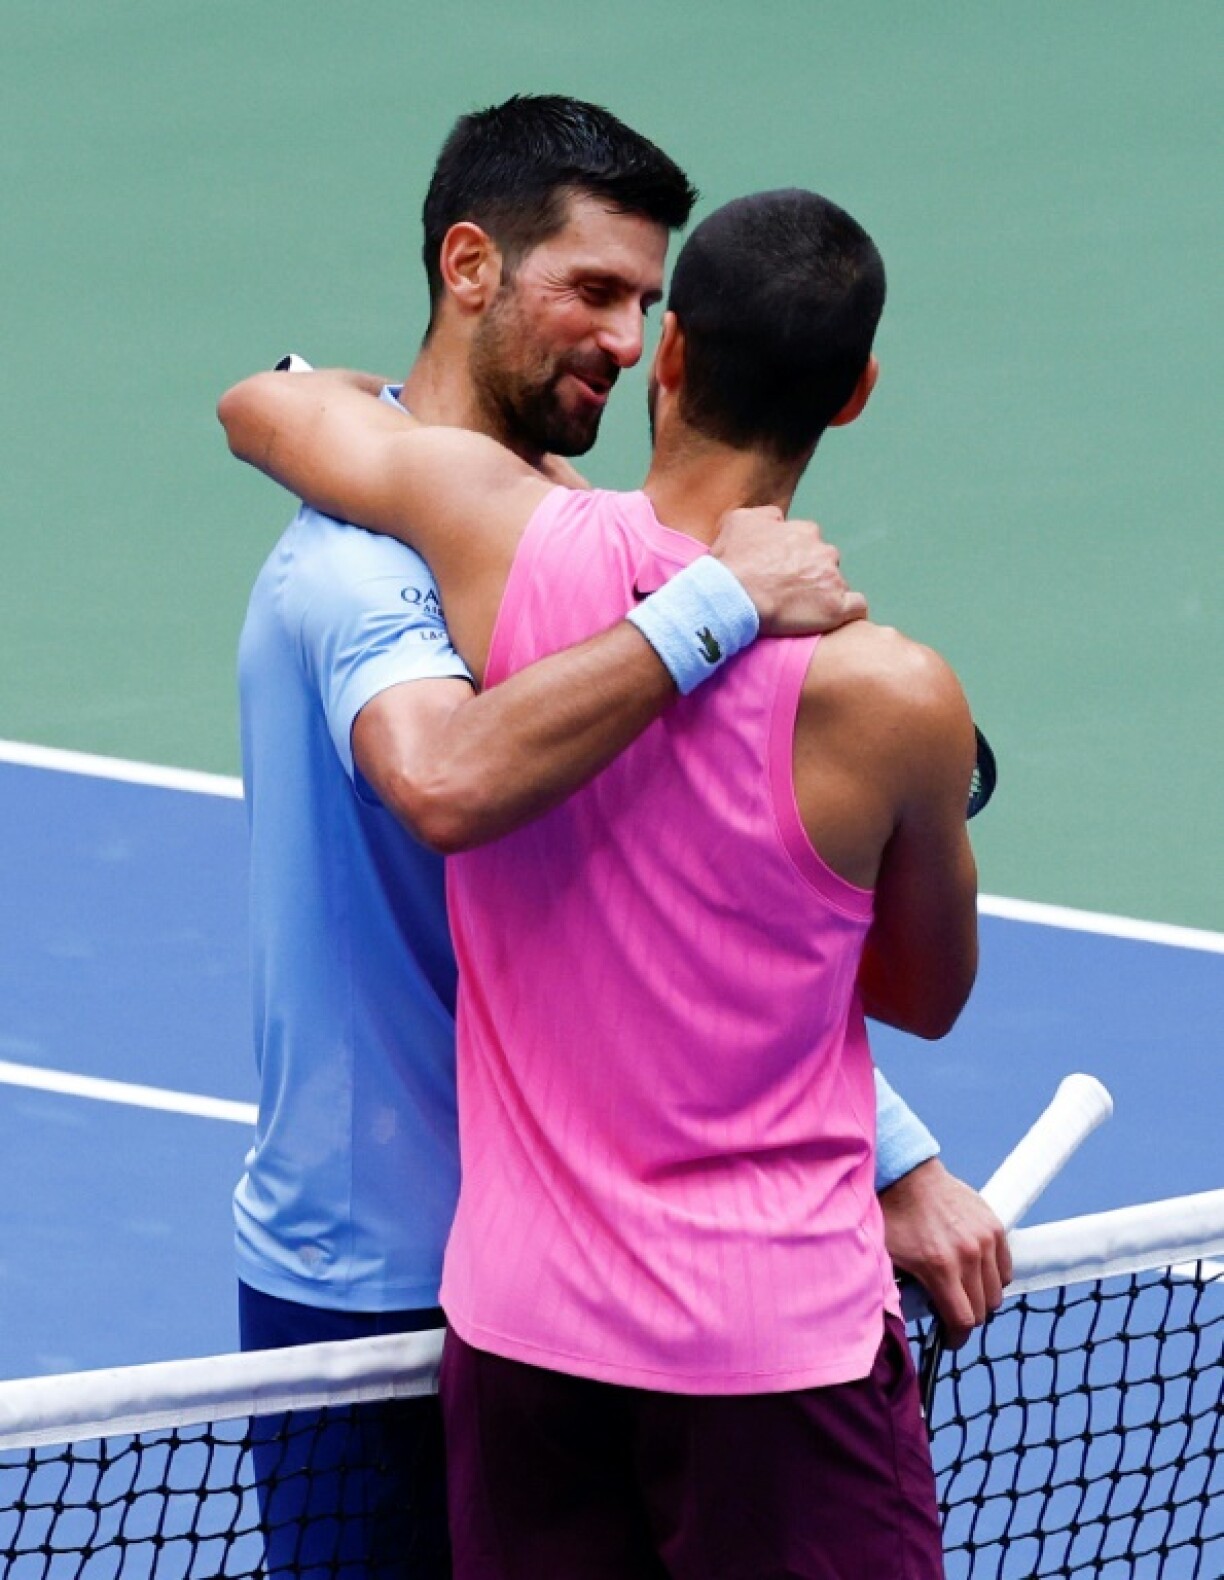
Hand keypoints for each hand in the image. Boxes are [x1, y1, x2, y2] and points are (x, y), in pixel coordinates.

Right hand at [710, 506, 866, 636]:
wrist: (731, 596)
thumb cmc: (731, 562)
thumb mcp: (739, 520)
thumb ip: (766, 515)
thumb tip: (778, 520)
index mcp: (804, 532)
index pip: (810, 542)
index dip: (796, 559)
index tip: (781, 573)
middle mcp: (823, 551)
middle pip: (826, 563)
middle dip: (812, 576)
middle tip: (789, 594)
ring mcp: (832, 580)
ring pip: (838, 585)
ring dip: (825, 595)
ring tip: (803, 612)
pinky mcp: (836, 608)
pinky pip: (857, 607)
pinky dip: (848, 612)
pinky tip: (835, 619)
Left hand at [879, 1158, 1011, 1348]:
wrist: (908, 1175)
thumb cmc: (894, 1216)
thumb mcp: (889, 1259)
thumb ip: (902, 1293)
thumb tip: (911, 1320)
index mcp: (939, 1267)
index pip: (963, 1321)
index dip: (955, 1339)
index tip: (948, 1340)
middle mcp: (968, 1255)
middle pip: (983, 1309)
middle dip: (967, 1318)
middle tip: (951, 1312)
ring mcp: (985, 1239)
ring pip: (998, 1291)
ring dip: (982, 1297)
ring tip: (963, 1290)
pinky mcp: (994, 1226)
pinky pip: (1005, 1267)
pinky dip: (994, 1276)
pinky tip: (976, 1272)